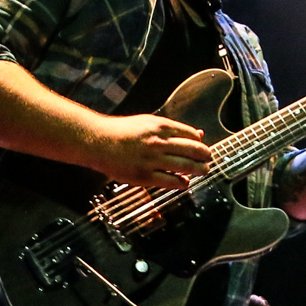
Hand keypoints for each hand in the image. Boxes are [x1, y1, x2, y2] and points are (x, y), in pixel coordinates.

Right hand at [89, 114, 211, 187]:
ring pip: (185, 166)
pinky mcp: (144, 176)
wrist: (97, 141)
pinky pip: (170, 181)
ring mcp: (152, 160)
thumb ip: (171, 128)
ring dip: (198, 170)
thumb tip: (197, 134)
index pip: (190, 134)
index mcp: (159, 126)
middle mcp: (158, 142)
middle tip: (208, 159)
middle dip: (205, 155)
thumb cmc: (121, 131)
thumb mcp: (148, 122)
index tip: (202, 147)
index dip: (199, 142)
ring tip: (203, 171)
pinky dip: (182, 183)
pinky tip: (185, 183)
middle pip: (192, 150)